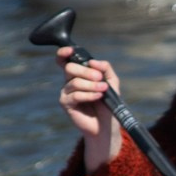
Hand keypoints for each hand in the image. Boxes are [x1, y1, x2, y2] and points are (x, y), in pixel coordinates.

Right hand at [56, 47, 122, 169]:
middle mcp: (69, 81)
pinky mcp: (66, 104)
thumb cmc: (108, 103)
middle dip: (86, 71)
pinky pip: (76, 95)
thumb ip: (105, 68)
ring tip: (103, 90)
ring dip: (91, 85)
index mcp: (78, 74)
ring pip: (74, 82)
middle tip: (99, 78)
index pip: (65, 60)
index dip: (64, 53)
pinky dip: (89, 95)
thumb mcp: (112, 82)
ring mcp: (66, 92)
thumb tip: (92, 61)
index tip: (71, 51)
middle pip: (70, 68)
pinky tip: (98, 97)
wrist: (107, 124)